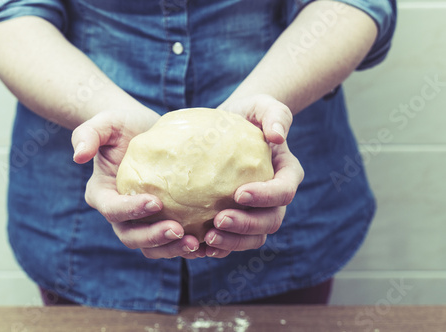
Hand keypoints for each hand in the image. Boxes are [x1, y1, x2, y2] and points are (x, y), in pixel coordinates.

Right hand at [72, 110, 202, 258]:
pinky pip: (170, 242)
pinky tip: (207, 244)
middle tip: (180, 231)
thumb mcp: (106, 122)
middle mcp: (119, 213)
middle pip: (131, 236)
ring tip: (196, 244)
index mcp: (102, 194)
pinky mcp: (160, 221)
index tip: (156, 202)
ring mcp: (140, 221)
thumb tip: (78, 156)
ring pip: (151, 246)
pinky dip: (186, 247)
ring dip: (171, 249)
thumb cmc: (124, 125)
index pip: (112, 209)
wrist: (146, 131)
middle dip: (154, 238)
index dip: (131, 210)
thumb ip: (87, 134)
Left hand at [202, 94, 303, 257]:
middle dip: (246, 225)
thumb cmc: (248, 114)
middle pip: (270, 221)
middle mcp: (275, 198)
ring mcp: (258, 211)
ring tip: (206, 238)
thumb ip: (276, 114)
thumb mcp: (262, 105)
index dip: (266, 197)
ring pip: (254, 237)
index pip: (284, 191)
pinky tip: (199, 244)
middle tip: (218, 220)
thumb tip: (277, 136)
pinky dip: (220, 246)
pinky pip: (234, 239)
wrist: (229, 128)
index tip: (239, 193)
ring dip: (232, 242)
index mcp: (287, 174)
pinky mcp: (238, 217)